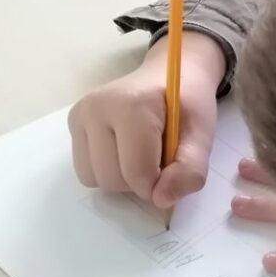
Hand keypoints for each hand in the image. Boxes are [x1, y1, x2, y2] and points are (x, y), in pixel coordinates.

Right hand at [69, 31, 225, 208]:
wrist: (167, 76)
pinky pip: (86, 170)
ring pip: (93, 179)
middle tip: (159, 158)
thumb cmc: (187, 104)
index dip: (158, 185)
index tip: (173, 170)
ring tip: (141, 154)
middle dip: (139, 182)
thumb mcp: (202, 136)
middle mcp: (96, 108)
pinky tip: (124, 151)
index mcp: (131, 105)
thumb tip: (161, 200)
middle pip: (111, 179)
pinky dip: (107, 170)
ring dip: (121, 179)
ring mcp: (80, 115)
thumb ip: (190, 170)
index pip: (136, 172)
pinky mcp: (74, 123)